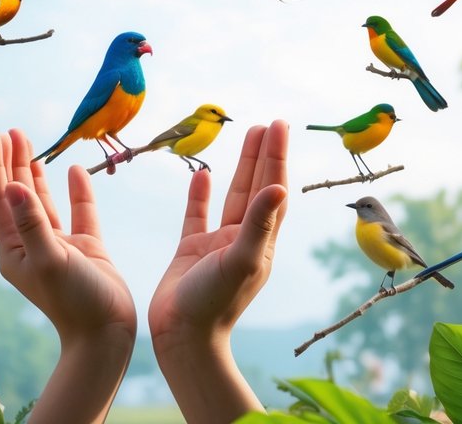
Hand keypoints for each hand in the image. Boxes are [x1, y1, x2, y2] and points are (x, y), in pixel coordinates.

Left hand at [0, 127, 134, 421]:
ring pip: (40, 200)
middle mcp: (29, 244)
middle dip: (9, 160)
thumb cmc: (75, 303)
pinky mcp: (83, 249)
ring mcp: (56, 246)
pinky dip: (74, 190)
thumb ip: (32, 222)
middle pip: (13, 194)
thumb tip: (12, 185)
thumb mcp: (50, 259)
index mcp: (12, 248)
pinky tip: (73, 170)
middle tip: (8, 129)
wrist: (108, 336)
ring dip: (32, 171)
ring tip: (27, 141)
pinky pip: (77, 212)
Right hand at [148, 121, 288, 421]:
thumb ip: (258, 223)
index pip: (274, 190)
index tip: (280, 126)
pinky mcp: (191, 251)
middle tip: (269, 124)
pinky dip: (200, 194)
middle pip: (258, 188)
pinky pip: (197, 215)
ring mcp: (217, 244)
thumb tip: (279, 187)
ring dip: (241, 167)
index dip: (277, 157)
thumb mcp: (241, 260)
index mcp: (260, 242)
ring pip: (232, 196)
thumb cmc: (214, 303)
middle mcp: (242, 239)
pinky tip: (201, 173)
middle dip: (265, 155)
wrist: (182, 337)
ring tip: (247, 135)